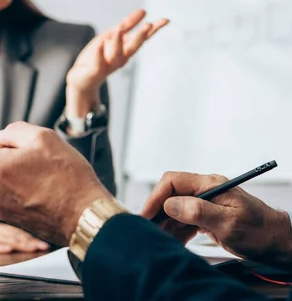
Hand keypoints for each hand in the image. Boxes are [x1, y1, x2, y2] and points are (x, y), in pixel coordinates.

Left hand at [0, 122, 111, 245]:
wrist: (85, 216)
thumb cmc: (67, 177)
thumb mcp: (43, 137)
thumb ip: (14, 132)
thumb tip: (1, 141)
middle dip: (8, 156)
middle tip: (39, 159)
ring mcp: (2, 208)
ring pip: (4, 178)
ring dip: (19, 173)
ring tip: (48, 177)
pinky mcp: (13, 219)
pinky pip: (13, 194)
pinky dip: (26, 189)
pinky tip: (47, 189)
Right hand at [0, 217, 48, 252]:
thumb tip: (18, 238)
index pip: (15, 227)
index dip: (32, 232)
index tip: (48, 237)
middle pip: (12, 233)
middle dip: (30, 239)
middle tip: (46, 245)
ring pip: (2, 238)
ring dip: (19, 243)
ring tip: (34, 248)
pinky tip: (7, 250)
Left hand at [65, 9, 168, 116]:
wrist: (82, 79)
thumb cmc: (99, 56)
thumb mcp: (112, 36)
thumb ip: (127, 24)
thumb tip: (143, 11)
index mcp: (126, 48)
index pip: (143, 38)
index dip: (155, 29)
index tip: (166, 20)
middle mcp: (121, 57)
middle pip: (133, 47)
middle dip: (140, 36)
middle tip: (149, 25)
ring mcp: (108, 64)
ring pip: (116, 54)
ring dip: (119, 41)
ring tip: (120, 28)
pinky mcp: (95, 71)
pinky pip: (98, 63)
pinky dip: (99, 54)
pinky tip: (100, 44)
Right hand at [140, 172, 291, 268]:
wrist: (278, 243)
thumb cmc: (260, 231)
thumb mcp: (228, 223)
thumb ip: (198, 211)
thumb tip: (171, 204)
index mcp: (210, 185)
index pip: (173, 182)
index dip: (156, 196)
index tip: (147, 214)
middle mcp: (206, 191)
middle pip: (171, 195)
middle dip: (158, 212)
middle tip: (150, 228)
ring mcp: (206, 203)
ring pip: (176, 209)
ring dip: (166, 224)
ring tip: (160, 238)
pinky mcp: (207, 216)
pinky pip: (185, 220)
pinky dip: (177, 231)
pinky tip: (174, 241)